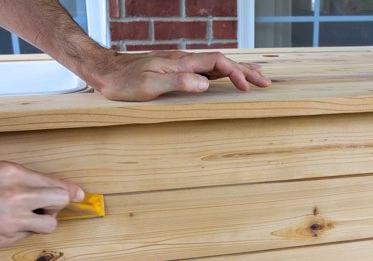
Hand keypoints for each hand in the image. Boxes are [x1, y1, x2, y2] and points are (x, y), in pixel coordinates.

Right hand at [0, 161, 83, 251]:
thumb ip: (18, 176)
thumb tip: (43, 184)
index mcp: (12, 173)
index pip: (55, 183)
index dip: (69, 190)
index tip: (79, 194)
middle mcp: (16, 196)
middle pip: (60, 202)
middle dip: (58, 204)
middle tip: (48, 205)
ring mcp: (10, 220)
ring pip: (49, 225)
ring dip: (43, 221)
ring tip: (27, 217)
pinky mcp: (3, 239)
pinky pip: (26, 236)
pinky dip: (22, 231)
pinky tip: (5, 225)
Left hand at [89, 50, 271, 100]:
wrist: (106, 71)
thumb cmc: (124, 82)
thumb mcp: (148, 85)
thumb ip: (177, 82)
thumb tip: (204, 83)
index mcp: (181, 62)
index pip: (217, 63)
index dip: (235, 74)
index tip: (247, 88)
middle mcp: (184, 60)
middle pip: (222, 62)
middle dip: (246, 72)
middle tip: (266, 82)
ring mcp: (180, 63)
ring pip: (216, 64)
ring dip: (237, 71)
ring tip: (255, 77)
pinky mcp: (175, 69)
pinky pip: (206, 69)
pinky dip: (222, 73)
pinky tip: (226, 78)